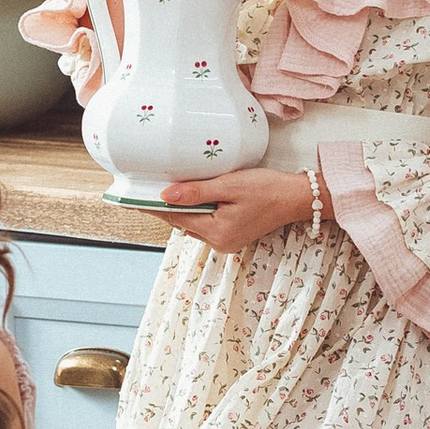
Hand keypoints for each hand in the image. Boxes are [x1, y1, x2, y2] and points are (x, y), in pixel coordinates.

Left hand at [158, 164, 312, 254]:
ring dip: (181, 209)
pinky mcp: (232, 235)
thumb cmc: (267, 189)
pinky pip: (205, 223)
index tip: (134, 200)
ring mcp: (226, 241)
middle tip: (145, 189)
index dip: (154, 207)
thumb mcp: (229, 186)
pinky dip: (196, 211)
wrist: (296, 197)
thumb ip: (196, 192)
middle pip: (182, 222)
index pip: (175, 218)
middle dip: (165, 207)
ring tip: (164, 191)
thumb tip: (165, 195)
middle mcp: (219, 242)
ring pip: (193, 223)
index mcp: (217, 233)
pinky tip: (191, 197)